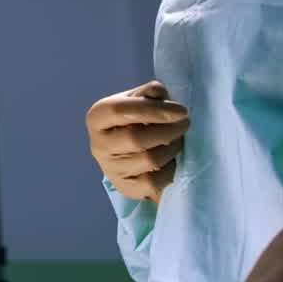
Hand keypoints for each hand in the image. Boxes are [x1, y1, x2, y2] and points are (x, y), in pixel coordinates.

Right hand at [86, 80, 189, 202]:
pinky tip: (171, 160)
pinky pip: (154, 182)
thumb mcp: (137, 101)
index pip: (119, 110)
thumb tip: (160, 93)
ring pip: (148, 160)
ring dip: (171, 149)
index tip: (181, 110)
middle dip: (168, 130)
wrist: (126, 153)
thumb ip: (149, 93)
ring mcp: (110, 169)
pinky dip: (170, 170)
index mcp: (97, 118)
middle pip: (135, 138)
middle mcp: (98, 144)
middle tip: (185, 123)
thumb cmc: (133, 121)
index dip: (153, 110)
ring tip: (179, 139)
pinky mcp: (125, 188)